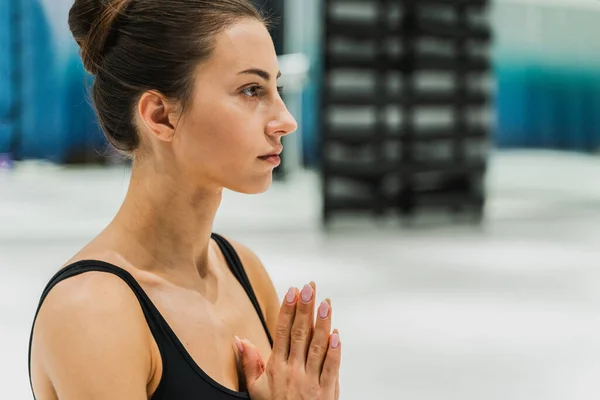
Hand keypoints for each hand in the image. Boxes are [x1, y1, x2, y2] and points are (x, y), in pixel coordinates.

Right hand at [235, 282, 340, 399]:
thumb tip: (239, 340)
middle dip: (305, 309)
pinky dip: (335, 350)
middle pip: (300, 334)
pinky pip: (332, 367)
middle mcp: (294, 370)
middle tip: (309, 287)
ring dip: (322, 323)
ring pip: (317, 346)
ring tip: (325, 302)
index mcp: (276, 367)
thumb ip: (249, 363)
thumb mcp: (256, 390)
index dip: (288, 310)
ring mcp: (311, 380)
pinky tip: (336, 333)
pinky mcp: (327, 391)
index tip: (292, 291)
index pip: (282, 332)